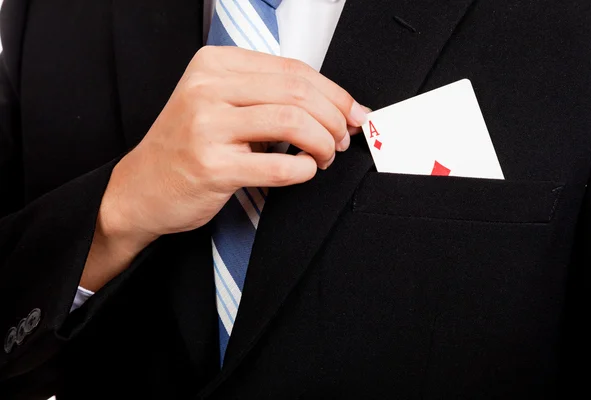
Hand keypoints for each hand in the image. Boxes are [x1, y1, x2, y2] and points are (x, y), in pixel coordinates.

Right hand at [81, 46, 367, 289]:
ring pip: (293, 122)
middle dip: (335, 118)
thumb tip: (333, 104)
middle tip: (342, 138)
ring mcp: (207, 127)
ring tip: (324, 156)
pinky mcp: (213, 166)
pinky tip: (304, 171)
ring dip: (323, 143)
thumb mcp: (218, 104)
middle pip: (298, 93)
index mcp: (214, 65)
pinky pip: (278, 166)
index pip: (293, 69)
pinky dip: (304, 170)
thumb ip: (266, 96)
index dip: (334, 92)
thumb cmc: (187, 147)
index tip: (353, 112)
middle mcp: (208, 88)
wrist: (140, 188)